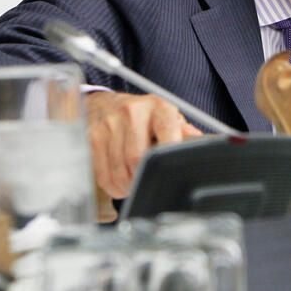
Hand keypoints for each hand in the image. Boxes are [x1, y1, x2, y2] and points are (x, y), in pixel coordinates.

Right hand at [85, 91, 200, 198]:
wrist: (103, 103)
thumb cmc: (141, 115)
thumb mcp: (165, 116)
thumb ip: (182, 132)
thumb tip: (198, 142)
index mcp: (157, 107)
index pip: (167, 131)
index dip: (169, 155)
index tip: (170, 170)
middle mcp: (131, 112)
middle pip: (137, 157)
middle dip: (144, 177)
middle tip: (148, 182)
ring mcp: (108, 124)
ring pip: (120, 170)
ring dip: (129, 186)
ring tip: (135, 184)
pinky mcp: (91, 138)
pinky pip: (103, 173)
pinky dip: (113, 186)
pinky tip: (120, 183)